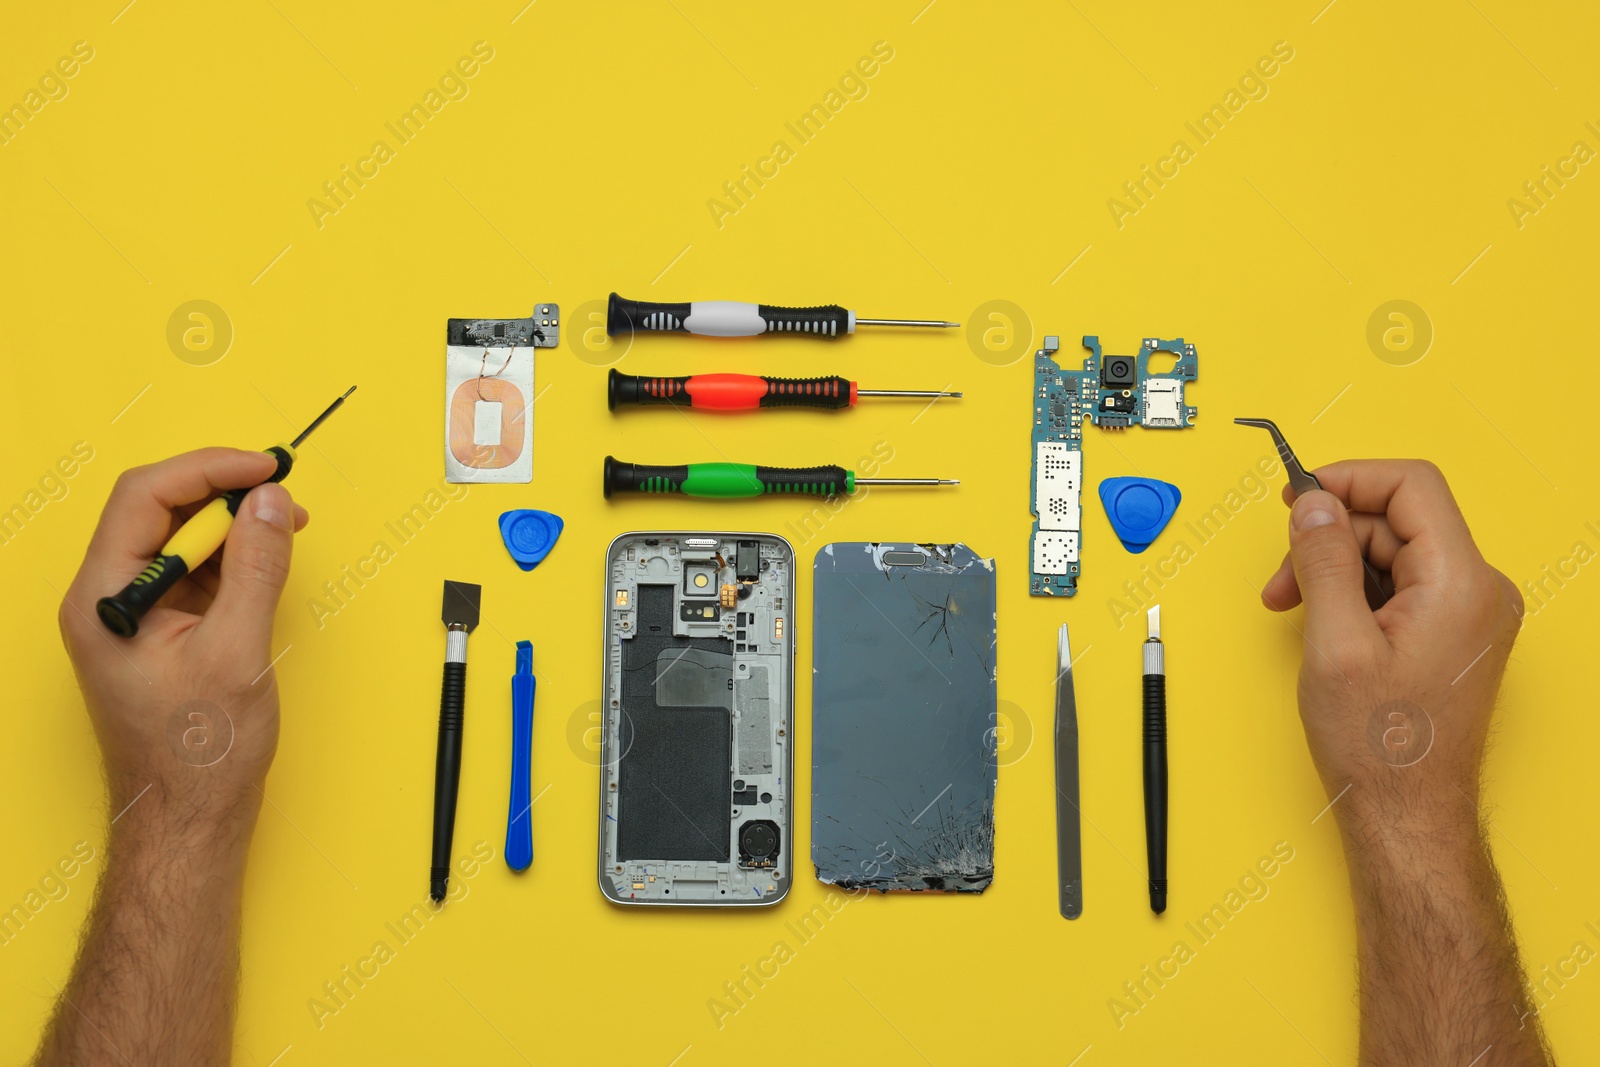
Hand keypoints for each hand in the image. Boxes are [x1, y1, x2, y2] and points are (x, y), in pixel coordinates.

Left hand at [58, 448, 307, 836]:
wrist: (189, 822)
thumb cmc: (198, 756)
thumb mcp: (237, 651)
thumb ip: (256, 569)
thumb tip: (272, 503)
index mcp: (103, 599)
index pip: (145, 498)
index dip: (208, 471)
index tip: (264, 468)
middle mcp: (109, 600)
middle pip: (160, 512)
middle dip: (225, 495)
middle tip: (283, 496)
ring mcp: (135, 617)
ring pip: (181, 540)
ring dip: (235, 526)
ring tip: (286, 527)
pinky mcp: (164, 632)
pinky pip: (197, 574)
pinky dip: (236, 560)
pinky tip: (269, 563)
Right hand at [1259, 460, 1522, 830]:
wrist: (1406, 814)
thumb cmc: (1378, 745)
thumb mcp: (1333, 642)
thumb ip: (1323, 561)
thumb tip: (1314, 505)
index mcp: (1461, 584)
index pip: (1412, 487)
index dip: (1349, 479)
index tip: (1299, 495)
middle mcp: (1479, 591)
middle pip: (1396, 521)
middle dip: (1329, 538)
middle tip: (1279, 579)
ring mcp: (1470, 614)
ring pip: (1394, 553)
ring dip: (1335, 568)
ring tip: (1291, 608)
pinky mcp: (1453, 633)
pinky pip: (1401, 586)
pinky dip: (1355, 593)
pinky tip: (1323, 623)